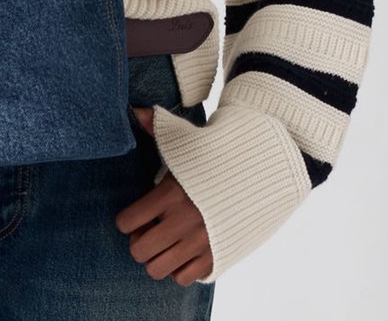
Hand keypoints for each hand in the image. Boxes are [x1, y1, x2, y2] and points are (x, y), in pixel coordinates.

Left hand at [115, 106, 212, 284]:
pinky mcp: (218, 257)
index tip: (134, 214)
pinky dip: (179, 267)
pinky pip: (184, 277)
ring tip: (163, 240)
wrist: (261, 169)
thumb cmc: (215, 152)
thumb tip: (132, 110)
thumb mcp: (184, 137)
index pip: (127, 222)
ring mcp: (201, 243)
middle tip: (146, 229)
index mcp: (171, 194)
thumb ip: (155, 126)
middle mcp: (184, 223)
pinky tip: (183, 248)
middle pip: (139, 251)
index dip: (125, 219)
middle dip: (137, 240)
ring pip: (158, 270)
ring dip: (156, 256)